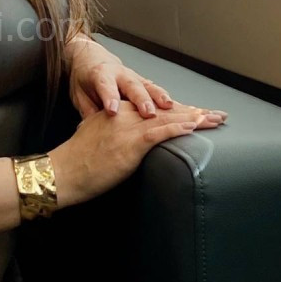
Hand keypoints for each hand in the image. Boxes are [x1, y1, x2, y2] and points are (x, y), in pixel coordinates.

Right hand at [49, 99, 224, 208]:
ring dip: (195, 118)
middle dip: (194, 112)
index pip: (154, 110)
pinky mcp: (131, 143)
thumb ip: (107, 131)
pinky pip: (160, 133)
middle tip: (216, 114)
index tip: (196, 112)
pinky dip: (179, 128)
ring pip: (168, 118)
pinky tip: (195, 126)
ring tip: (215, 118)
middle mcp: (126, 116)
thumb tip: (116, 139)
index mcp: (118, 113)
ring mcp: (129, 128)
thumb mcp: (93, 137)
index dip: (178, 111)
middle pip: (166, 111)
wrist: (64, 171)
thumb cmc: (75, 161)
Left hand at [67, 36, 226, 123]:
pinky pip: (164, 96)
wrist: (93, 58)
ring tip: (176, 110)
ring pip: (153, 89)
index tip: (112, 110)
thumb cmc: (85, 79)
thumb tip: (88, 125)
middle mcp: (123, 75)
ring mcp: (137, 79)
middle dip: (143, 100)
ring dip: (164, 100)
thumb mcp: (78, 93)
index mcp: (101, 75)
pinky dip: (177, 104)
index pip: (105, 86)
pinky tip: (195, 113)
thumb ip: (87, 108)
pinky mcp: (148, 86)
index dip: (109, 97)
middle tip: (148, 113)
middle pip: (134, 87)